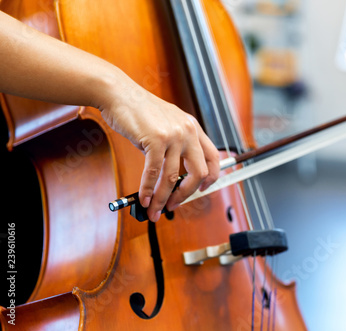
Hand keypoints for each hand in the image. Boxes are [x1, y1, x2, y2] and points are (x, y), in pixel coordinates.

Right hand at [98, 75, 219, 221]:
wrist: (119, 94)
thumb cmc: (139, 110)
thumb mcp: (166, 125)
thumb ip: (174, 146)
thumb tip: (171, 177)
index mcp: (193, 128)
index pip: (213, 157)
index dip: (211, 177)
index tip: (203, 190)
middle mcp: (188, 131)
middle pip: (199, 173)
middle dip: (186, 194)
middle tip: (174, 204)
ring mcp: (173, 135)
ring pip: (173, 177)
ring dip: (163, 198)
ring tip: (155, 209)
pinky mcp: (156, 139)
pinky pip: (153, 172)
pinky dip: (148, 189)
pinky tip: (144, 198)